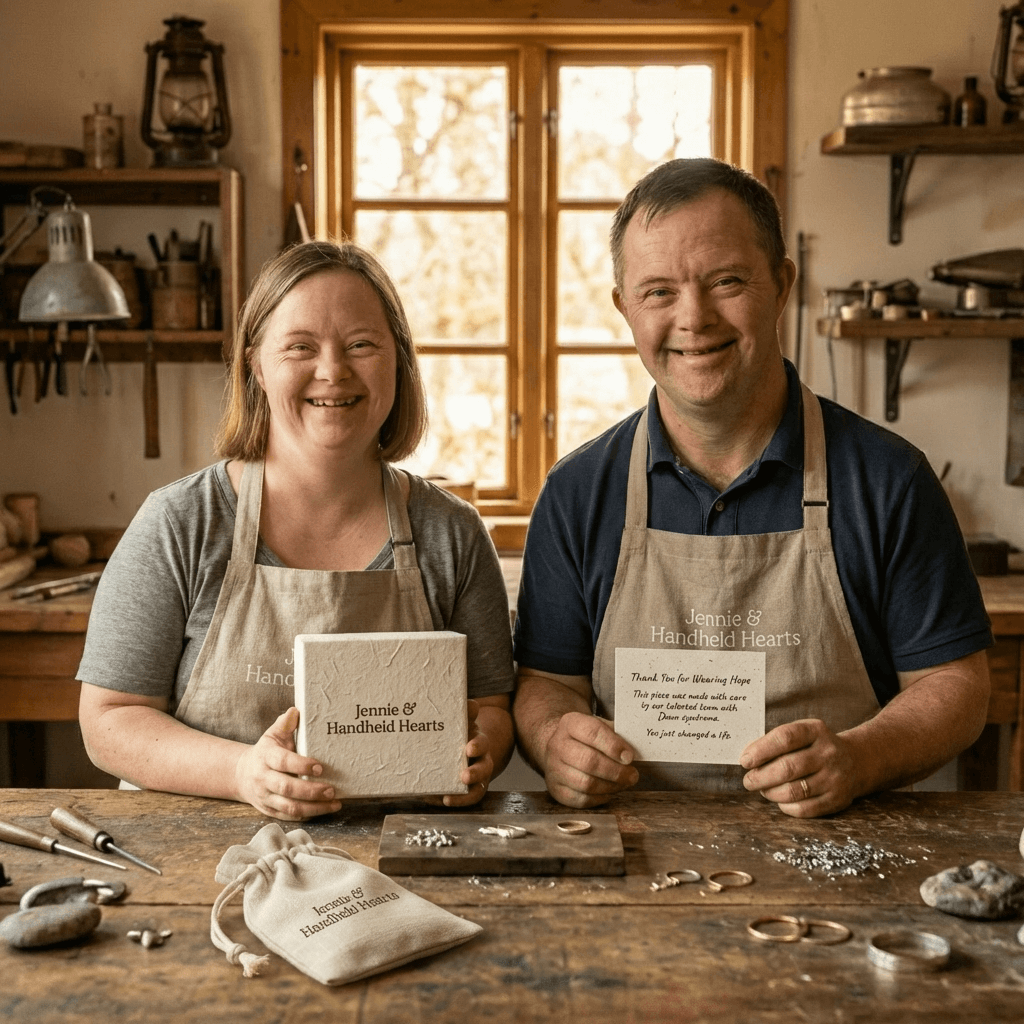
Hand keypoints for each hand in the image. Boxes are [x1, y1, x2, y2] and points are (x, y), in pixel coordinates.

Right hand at [234, 707, 342, 820]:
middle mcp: (263, 778)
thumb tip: (296, 711)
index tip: (320, 767)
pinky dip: (308, 815)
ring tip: (334, 803)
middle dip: (311, 791)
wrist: (242, 774)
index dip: (301, 765)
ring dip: (314, 807)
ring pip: (289, 807)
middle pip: (287, 788)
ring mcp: (265, 797)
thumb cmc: (266, 751)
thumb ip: (285, 724)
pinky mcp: (270, 810)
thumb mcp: (272, 734)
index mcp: (266, 756)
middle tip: (332, 789)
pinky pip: (289, 816)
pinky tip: (325, 809)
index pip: (283, 762)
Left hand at [441, 699, 494, 806]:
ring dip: (464, 795)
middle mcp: (480, 762)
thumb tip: (471, 704)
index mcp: (478, 743)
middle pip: (483, 769)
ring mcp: (475, 778)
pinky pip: (465, 799)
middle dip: (475, 773)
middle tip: (465, 776)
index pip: (481, 744)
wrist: (470, 747)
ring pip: (477, 788)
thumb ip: (466, 712)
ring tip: (449, 798)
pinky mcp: (466, 790)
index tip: (470, 748)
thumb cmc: (462, 732)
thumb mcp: (464, 721)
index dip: (477, 746)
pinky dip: (456, 801)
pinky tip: (442, 800)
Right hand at [541, 712, 638, 808]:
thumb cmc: (587, 737)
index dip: (613, 746)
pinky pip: (581, 799)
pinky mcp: (556, 790)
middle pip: (588, 761)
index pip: (592, 732)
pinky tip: (610, 791)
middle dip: (615, 771)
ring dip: (611, 786)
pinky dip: (600, 798)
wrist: (562, 747)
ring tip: (624, 783)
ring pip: (585, 783)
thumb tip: (636, 748)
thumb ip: (617, 734)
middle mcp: (558, 745)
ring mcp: (554, 769)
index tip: (630, 757)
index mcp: (570, 723)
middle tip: (632, 775)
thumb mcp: (600, 725)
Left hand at [740, 719, 859, 816]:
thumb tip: (748, 757)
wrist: (856, 761)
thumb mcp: (802, 734)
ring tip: (762, 789)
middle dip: (761, 776)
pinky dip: (786, 806)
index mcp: (815, 731)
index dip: (761, 750)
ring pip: (794, 791)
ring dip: (771, 792)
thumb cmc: (815, 747)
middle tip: (748, 780)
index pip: (785, 738)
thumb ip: (776, 742)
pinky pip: (805, 809)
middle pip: (788, 767)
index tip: (744, 760)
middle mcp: (828, 753)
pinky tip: (780, 800)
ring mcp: (835, 777)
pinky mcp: (837, 799)